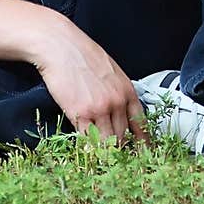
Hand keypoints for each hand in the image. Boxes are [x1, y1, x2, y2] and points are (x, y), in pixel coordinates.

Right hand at [32, 15, 148, 144]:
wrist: (60, 46)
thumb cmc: (82, 54)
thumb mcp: (110, 71)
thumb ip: (118, 92)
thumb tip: (118, 111)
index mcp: (127, 90)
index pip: (140, 124)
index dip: (142, 142)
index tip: (143, 153)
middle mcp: (117, 102)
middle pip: (123, 136)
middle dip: (120, 148)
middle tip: (115, 158)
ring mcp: (100, 109)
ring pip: (108, 141)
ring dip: (104, 150)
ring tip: (100, 157)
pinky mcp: (81, 113)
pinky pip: (89, 139)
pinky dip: (88, 146)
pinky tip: (86, 149)